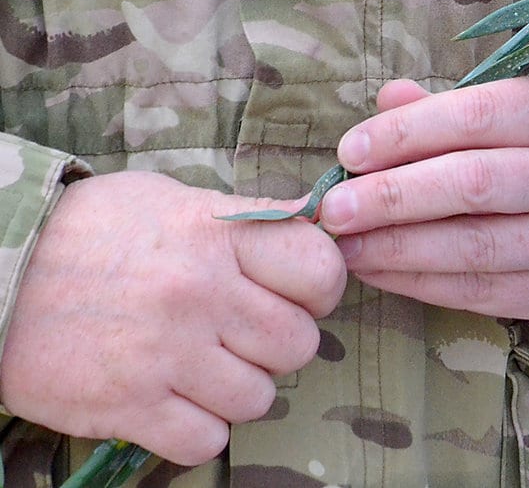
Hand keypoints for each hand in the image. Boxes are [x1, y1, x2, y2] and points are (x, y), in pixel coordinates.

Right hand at [0, 171, 346, 465]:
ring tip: (203, 367)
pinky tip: (174, 401)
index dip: (319, 289)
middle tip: (241, 336)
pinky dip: (198, 429)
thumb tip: (320, 217)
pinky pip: (207, 439)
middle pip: (298, 343)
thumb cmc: (93, 232)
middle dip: (278, 346)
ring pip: (259, 397)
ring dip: (239, 390)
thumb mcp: (174, 204)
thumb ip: (247, 220)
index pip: (320, 269)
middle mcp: (199, 293)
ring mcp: (165, 352)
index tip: (295, 294)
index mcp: (217, 235)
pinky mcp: (127, 404)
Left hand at [321, 73, 528, 327]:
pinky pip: (480, 292)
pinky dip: (421, 283)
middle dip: (392, 197)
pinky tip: (380, 270)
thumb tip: (386, 99)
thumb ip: (459, 105)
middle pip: (473, 185)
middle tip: (332, 207)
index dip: (408, 133)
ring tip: (344, 244)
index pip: (479, 117)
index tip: (351, 150)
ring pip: (473, 247)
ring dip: (396, 248)